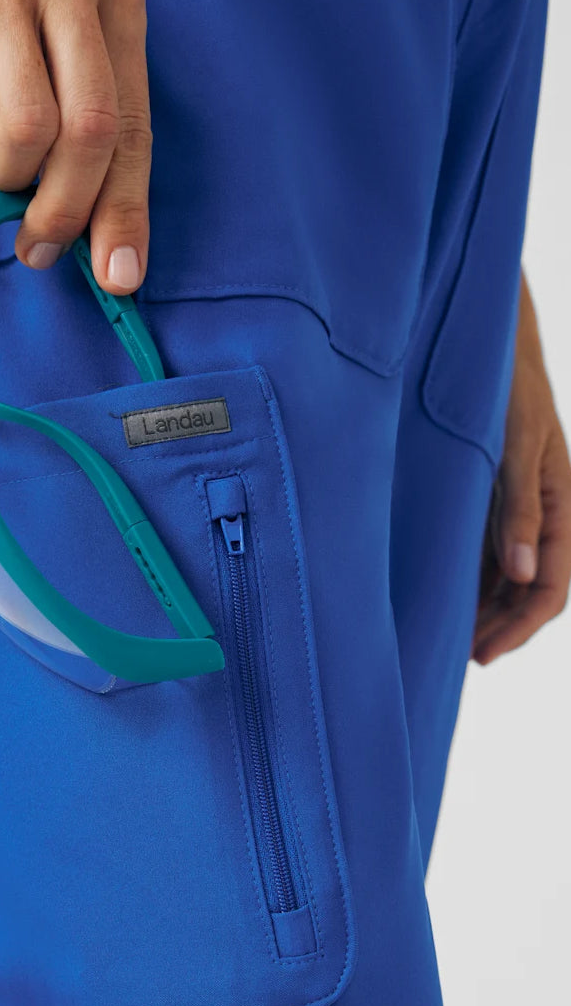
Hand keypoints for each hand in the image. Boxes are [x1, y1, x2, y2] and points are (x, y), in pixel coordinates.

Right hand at [0, 0, 151, 290]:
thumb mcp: (54, 0)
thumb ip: (80, 84)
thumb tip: (90, 205)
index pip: (134, 121)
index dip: (127, 210)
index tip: (121, 274)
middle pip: (94, 135)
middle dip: (70, 213)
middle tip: (41, 245)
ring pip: (32, 133)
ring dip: (9, 176)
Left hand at [473, 272, 570, 663]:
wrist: (492, 347)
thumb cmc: (510, 390)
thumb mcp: (517, 446)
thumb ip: (521, 509)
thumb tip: (523, 575)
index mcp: (562, 503)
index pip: (551, 586)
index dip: (521, 626)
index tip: (484, 655)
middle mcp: (544, 513)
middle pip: (530, 590)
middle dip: (502, 628)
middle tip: (459, 658)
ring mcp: (519, 509)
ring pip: (508, 577)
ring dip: (486, 610)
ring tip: (450, 640)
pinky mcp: (494, 500)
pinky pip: (488, 553)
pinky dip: (473, 581)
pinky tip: (446, 597)